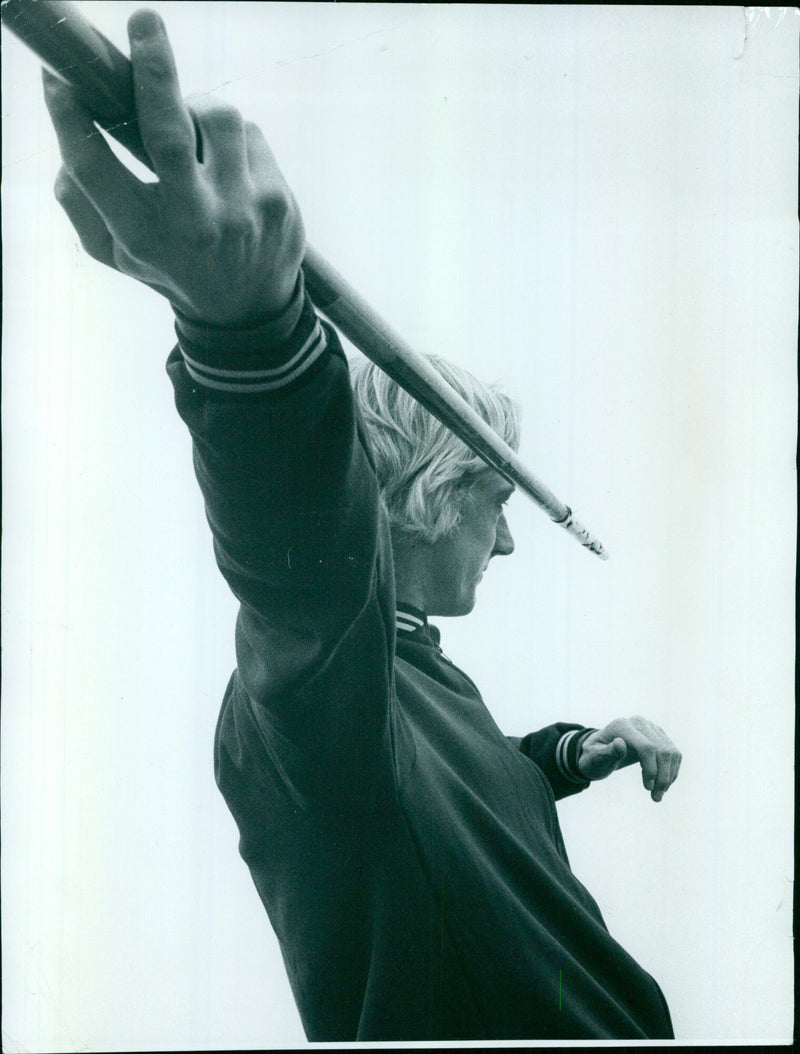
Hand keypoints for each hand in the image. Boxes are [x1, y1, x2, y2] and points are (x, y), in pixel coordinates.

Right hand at [42, 9, 303, 325]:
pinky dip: (230, 137)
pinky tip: (225, 166)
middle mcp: (193, 223)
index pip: (94, 167)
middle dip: (154, 69)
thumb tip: (70, 128)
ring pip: (217, 118)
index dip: (69, 118)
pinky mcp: (277, 199)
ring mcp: (241, 211)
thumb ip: (80, 200)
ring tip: (190, 134)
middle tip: (144, 22)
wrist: (247, 311)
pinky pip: (248, 135)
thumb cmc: (170, 266)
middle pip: (168, 131)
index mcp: (142, 237)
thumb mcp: (116, 251)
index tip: (58, 79)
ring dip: (196, 107)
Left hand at [577, 716, 681, 801]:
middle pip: (662, 750)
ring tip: (658, 795)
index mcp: (622, 726)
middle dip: (662, 777)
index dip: (651, 769)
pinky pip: (673, 753)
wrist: (599, 751)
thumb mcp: (594, 757)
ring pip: (671, 752)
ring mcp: (651, 727)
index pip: (646, 747)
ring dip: (669, 777)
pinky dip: (672, 771)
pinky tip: (663, 784)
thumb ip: (607, 752)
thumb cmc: (594, 757)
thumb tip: (620, 744)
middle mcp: (639, 722)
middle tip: (655, 798)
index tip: (647, 788)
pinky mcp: (659, 735)